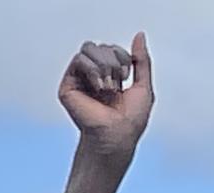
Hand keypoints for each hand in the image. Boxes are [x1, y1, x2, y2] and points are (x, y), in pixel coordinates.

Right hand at [58, 32, 153, 158]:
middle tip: (117, 83)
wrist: (117, 135)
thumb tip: (140, 35)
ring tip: (107, 87)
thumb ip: (142, 60)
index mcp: (110, 76)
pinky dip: (92, 69)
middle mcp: (94, 76)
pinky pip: (79, 60)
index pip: (113, 49)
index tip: (126, 77)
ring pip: (89, 49)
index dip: (122, 57)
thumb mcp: (144, 86)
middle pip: (101, 47)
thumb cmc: (131, 119)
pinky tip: (99, 87)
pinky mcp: (69, 85)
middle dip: (113, 61)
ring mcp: (80, 80)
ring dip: (104, 65)